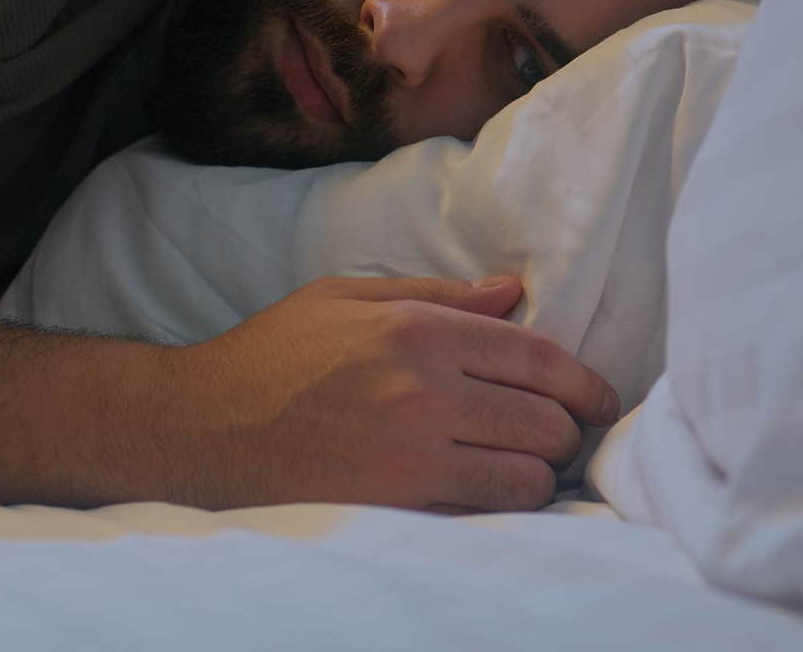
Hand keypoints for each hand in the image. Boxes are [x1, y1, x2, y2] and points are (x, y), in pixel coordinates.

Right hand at [158, 275, 617, 511]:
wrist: (204, 427)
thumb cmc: (272, 354)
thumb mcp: (345, 297)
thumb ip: (436, 294)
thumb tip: (513, 293)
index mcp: (414, 330)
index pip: (536, 356)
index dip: (583, 380)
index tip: (598, 396)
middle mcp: (423, 391)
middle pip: (546, 420)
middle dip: (567, 428)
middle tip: (558, 430)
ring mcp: (412, 454)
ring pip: (529, 476)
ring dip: (541, 471)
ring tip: (526, 462)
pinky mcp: (399, 502)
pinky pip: (488, 509)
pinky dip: (505, 502)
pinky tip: (491, 487)